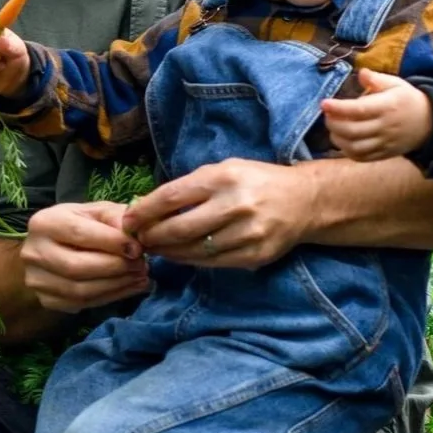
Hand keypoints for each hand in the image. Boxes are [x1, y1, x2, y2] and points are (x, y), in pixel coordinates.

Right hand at [19, 202, 150, 312]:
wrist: (53, 248)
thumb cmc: (79, 225)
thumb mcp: (96, 212)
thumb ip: (115, 217)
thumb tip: (134, 235)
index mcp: (44, 223)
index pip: (79, 234)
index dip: (111, 242)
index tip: (138, 248)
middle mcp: (33, 252)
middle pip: (77, 266)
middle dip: (115, 267)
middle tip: (141, 265)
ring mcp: (37, 279)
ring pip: (80, 290)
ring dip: (116, 285)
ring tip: (140, 277)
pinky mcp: (46, 299)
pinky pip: (81, 304)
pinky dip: (110, 297)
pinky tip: (128, 287)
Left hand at [119, 156, 317, 267]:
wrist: (305, 201)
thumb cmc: (256, 181)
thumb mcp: (223, 170)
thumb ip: (189, 187)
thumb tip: (146, 205)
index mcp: (223, 178)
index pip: (170, 198)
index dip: (143, 212)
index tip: (128, 220)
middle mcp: (235, 206)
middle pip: (178, 229)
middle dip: (151, 237)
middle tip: (137, 240)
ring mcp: (246, 234)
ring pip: (193, 251)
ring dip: (167, 252)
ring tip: (154, 249)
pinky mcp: (254, 256)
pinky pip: (212, 263)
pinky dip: (189, 260)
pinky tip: (178, 255)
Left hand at [322, 69, 431, 162]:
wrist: (429, 123)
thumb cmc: (407, 99)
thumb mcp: (396, 84)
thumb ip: (377, 79)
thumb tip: (361, 73)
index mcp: (387, 107)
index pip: (359, 110)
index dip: (338, 108)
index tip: (324, 103)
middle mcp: (385, 127)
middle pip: (352, 131)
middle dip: (333, 124)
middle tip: (327, 115)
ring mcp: (384, 143)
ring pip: (355, 147)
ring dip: (338, 139)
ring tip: (333, 129)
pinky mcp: (384, 154)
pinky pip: (362, 158)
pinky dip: (347, 151)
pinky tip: (342, 141)